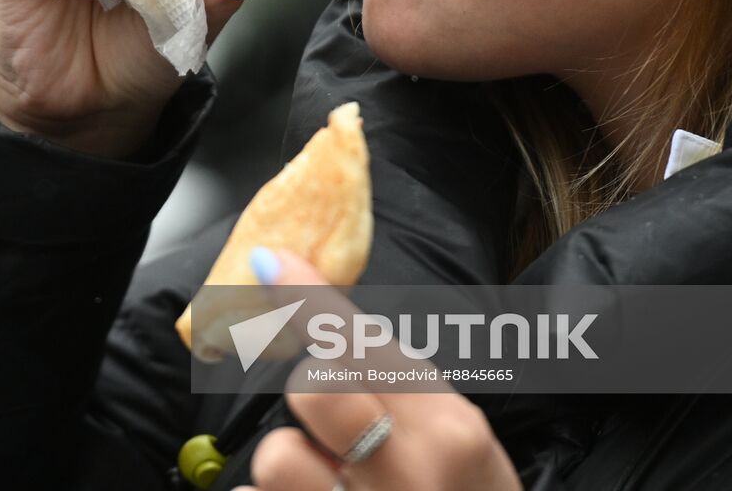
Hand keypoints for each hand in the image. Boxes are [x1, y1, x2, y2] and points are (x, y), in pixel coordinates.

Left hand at [236, 251, 521, 490]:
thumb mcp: (462, 440)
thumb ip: (399, 385)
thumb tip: (325, 325)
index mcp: (448, 431)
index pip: (363, 345)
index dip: (309, 300)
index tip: (269, 262)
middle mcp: (407, 474)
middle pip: (313, 391)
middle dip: (308, 393)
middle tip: (331, 419)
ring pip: (278, 457)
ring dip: (292, 464)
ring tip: (328, 480)